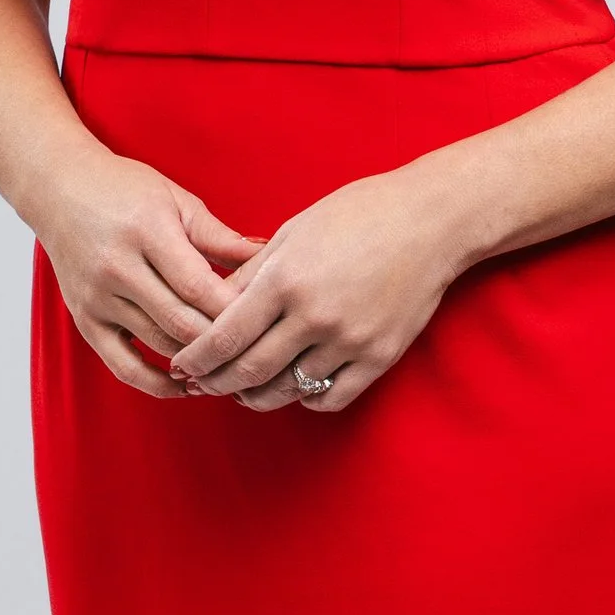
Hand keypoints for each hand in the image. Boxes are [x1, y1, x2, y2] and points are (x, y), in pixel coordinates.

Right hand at [38, 152, 258, 396]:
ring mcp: (98, 298)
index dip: (234, 310)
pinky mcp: (85, 320)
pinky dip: (156, 383)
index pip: (197, 286)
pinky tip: (185, 383)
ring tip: (232, 365)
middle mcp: (117, 267)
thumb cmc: (123, 189)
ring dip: (198, 360)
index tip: (265, 320)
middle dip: (222, 340)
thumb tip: (268, 261)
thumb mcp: (175, 200)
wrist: (58, 190)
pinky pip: (123, 366)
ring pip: (159, 344)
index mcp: (147, 231)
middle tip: (256, 350)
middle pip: (181, 321)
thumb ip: (219, 237)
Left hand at [166, 166, 464, 413]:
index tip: (182, 367)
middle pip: (249, 372)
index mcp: (285, 280)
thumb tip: (209, 301)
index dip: (196, 360)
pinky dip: (305, 400)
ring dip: (257, 396)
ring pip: (287, 390)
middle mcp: (314, 317)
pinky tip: (294, 389)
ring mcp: (349, 341)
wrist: (432, 221)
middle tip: (202, 387)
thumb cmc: (359, 214)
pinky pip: (331, 398)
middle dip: (216, 384)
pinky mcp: (379, 358)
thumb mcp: (294, 231)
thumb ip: (251, 272)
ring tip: (242, 390)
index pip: (224, 337)